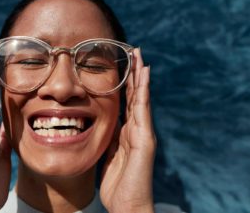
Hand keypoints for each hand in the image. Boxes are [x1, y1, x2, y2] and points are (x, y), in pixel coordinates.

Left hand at [100, 48, 155, 212]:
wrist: (127, 206)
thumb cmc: (118, 185)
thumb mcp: (109, 156)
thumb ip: (109, 140)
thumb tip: (103, 125)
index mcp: (126, 133)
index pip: (126, 103)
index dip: (124, 84)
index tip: (121, 65)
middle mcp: (137, 130)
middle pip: (135, 96)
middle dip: (134, 74)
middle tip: (133, 52)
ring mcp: (143, 133)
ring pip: (141, 99)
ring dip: (140, 76)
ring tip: (140, 56)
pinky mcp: (146, 140)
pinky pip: (143, 111)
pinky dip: (143, 91)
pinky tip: (144, 75)